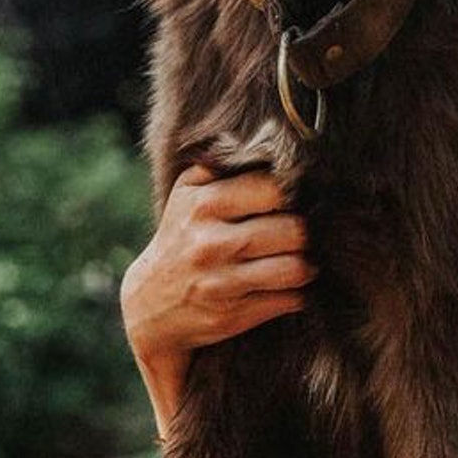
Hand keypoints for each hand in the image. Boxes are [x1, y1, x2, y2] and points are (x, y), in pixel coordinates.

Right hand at [121, 163, 316, 438]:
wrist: (148, 303)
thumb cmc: (182, 236)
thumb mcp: (188, 194)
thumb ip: (224, 166)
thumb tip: (273, 142)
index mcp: (203, 204)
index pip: (274, 189)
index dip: (295, 193)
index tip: (299, 198)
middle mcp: (210, 243)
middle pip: (293, 230)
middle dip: (306, 231)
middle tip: (306, 232)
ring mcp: (221, 282)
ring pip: (296, 268)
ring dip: (309, 264)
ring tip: (304, 259)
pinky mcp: (232, 314)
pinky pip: (290, 299)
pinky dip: (298, 292)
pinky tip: (289, 285)